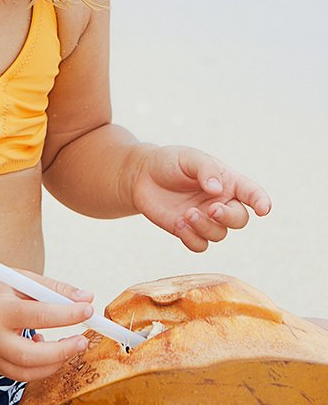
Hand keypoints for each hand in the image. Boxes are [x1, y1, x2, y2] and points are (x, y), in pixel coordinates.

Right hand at [0, 264, 93, 380]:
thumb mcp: (23, 279)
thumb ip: (55, 289)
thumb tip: (87, 298)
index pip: (38, 315)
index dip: (67, 314)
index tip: (88, 310)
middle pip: (30, 355)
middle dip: (62, 351)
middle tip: (82, 341)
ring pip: (26, 372)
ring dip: (54, 363)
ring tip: (69, 345)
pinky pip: (20, 374)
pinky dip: (39, 366)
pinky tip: (43, 348)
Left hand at [131, 145, 270, 251]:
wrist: (142, 175)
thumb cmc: (170, 162)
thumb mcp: (189, 158)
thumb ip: (206, 170)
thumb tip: (217, 190)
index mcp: (228, 182)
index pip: (251, 193)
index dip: (261, 202)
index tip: (263, 209)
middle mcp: (220, 202)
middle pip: (239, 220)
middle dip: (228, 217)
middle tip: (211, 209)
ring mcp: (205, 219)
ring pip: (219, 234)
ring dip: (205, 227)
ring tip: (187, 214)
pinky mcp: (188, 231)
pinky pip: (200, 246)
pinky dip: (192, 239)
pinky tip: (179, 224)